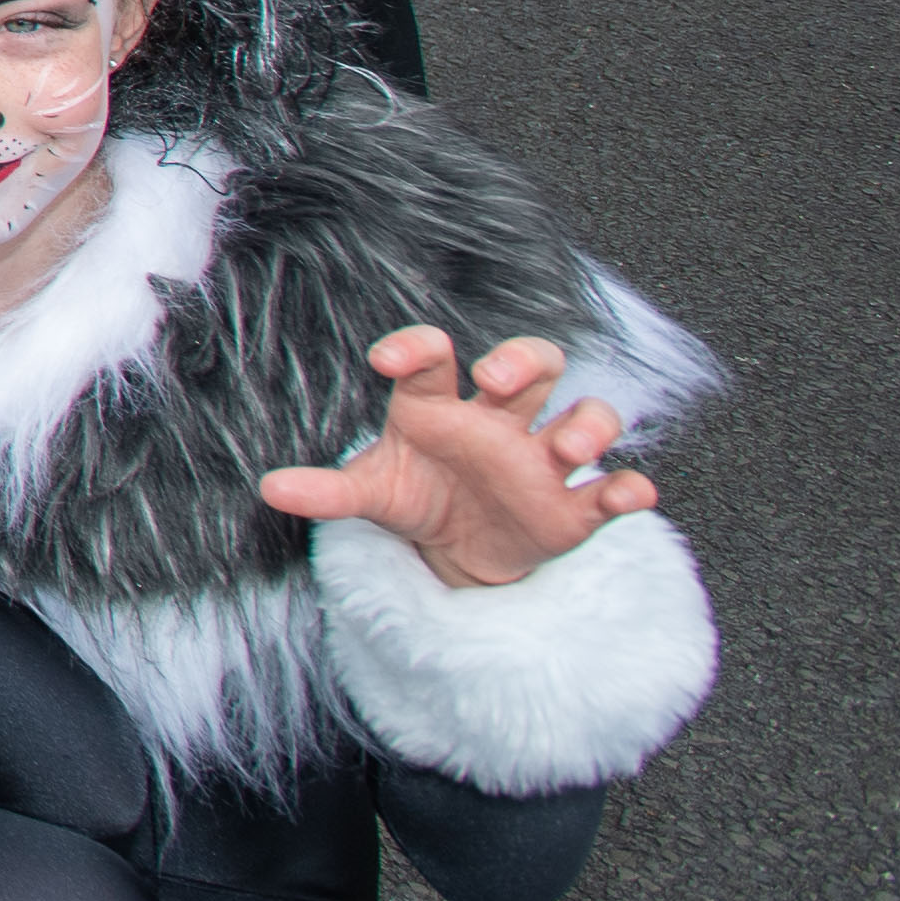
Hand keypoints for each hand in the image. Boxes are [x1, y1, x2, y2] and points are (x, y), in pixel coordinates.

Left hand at [257, 328, 659, 589]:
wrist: (456, 554)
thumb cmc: (415, 499)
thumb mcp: (371, 495)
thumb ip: (327, 490)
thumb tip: (270, 488)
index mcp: (437, 406)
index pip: (434, 357)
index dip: (417, 346)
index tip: (387, 359)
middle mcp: (498, 420)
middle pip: (530, 362)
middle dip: (521, 361)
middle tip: (497, 382)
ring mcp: (541, 459)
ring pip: (586, 414)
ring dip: (584, 424)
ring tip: (562, 449)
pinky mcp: (574, 507)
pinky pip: (613, 488)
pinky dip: (628, 488)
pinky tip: (629, 493)